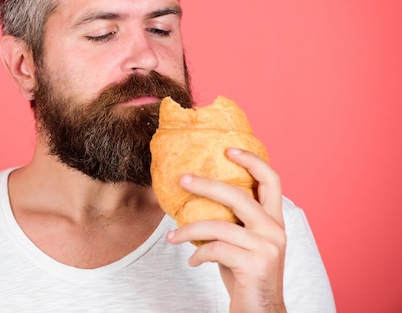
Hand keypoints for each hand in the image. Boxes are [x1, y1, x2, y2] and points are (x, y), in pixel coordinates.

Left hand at [166, 148, 286, 312]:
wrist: (261, 311)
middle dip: (206, 184)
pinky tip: (193, 261)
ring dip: (188, 230)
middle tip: (182, 180)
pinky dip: (198, 254)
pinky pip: (215, 250)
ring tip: (171, 236)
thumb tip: (196, 197)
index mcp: (274, 220)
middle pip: (238, 195)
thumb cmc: (246, 274)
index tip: (227, 149)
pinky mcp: (255, 265)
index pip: (271, 180)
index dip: (251, 160)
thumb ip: (231, 221)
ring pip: (219, 225)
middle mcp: (275, 230)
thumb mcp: (242, 243)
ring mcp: (268, 247)